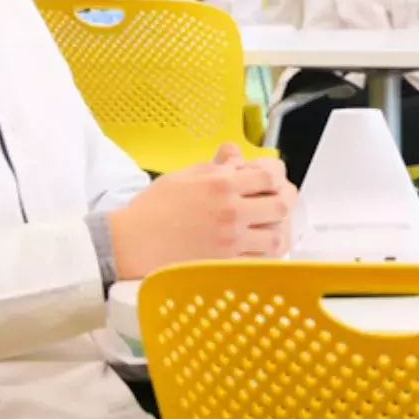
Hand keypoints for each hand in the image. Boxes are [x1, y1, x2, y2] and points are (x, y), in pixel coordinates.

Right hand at [105, 145, 296, 278]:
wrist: (133, 241)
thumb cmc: (155, 206)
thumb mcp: (185, 175)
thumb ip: (216, 166)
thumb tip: (236, 154)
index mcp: (221, 184)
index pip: (269, 176)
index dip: (276, 177)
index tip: (269, 181)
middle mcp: (231, 211)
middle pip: (281, 205)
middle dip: (285, 200)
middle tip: (278, 201)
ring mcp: (230, 240)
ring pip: (276, 236)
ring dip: (278, 228)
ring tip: (269, 226)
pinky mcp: (225, 263)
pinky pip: (261, 260)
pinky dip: (266, 253)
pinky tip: (258, 246)